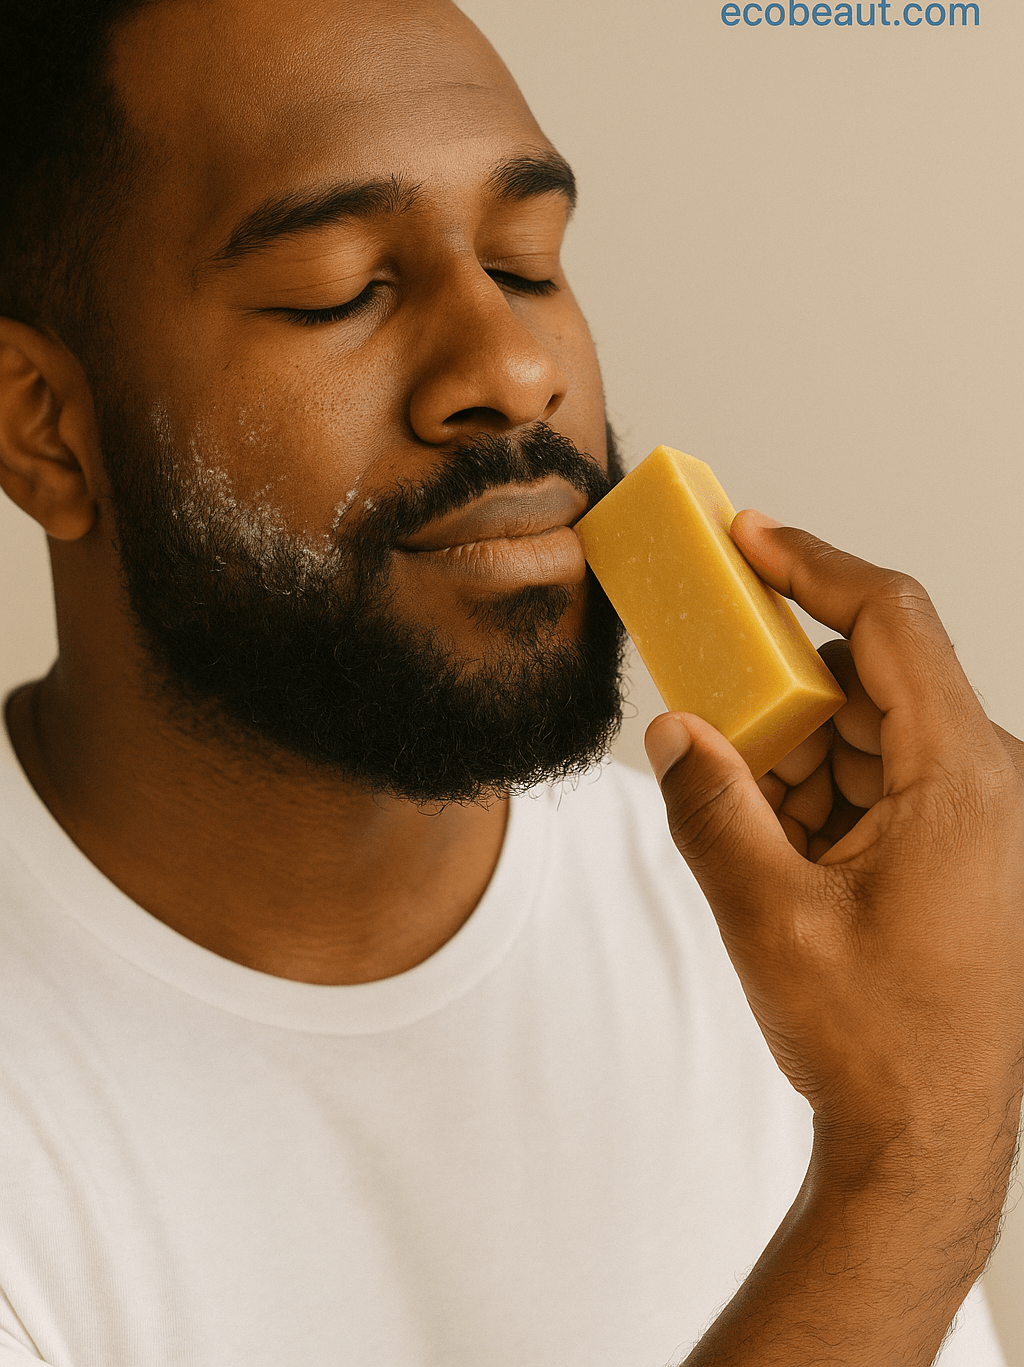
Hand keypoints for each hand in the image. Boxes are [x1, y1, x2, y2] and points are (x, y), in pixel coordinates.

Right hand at [645, 511, 1023, 1150]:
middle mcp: (990, 785)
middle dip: (783, 690)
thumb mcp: (767, 915)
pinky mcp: (969, 849)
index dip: (814, 565)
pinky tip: (778, 839)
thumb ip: (710, 807)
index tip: (751, 537)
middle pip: (873, 681)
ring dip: (799, 751)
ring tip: (742, 804)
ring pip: (874, 733)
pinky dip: (824, 791)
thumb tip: (673, 729)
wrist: (929, 1144)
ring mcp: (985, 818)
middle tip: (708, 695)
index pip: (891, 623)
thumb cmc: (875, 1042)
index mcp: (965, 781)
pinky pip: (887, 781)